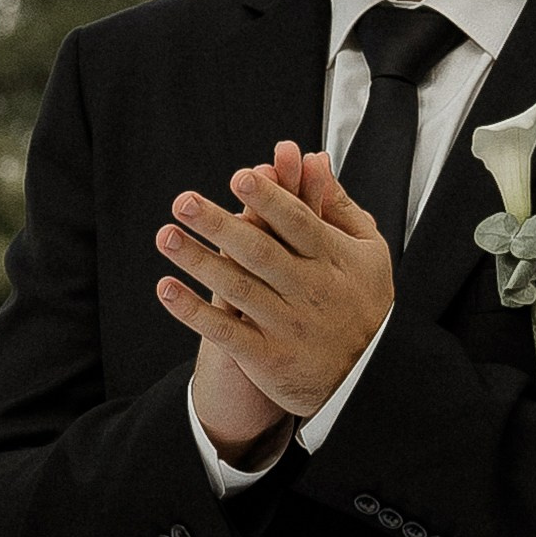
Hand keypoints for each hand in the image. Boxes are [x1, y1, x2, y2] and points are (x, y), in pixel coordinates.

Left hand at [160, 136, 394, 434]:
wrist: (367, 375)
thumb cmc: (364, 302)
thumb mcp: (368, 249)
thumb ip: (339, 205)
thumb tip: (316, 161)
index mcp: (331, 258)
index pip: (297, 222)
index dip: (269, 200)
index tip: (241, 176)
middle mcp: (307, 288)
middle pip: (259, 251)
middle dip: (220, 225)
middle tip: (185, 202)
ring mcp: (286, 323)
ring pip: (237, 288)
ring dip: (198, 261)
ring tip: (167, 235)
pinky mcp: (266, 354)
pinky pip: (225, 331)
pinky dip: (194, 311)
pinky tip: (168, 289)